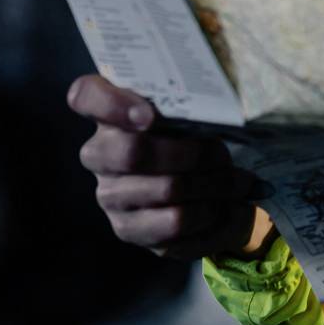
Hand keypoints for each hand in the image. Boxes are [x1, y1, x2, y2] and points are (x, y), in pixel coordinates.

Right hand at [67, 74, 275, 260]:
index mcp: (112, 113)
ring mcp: (110, 194)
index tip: (149, 114)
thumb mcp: (195, 113)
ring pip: (166, 188)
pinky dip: (210, 213)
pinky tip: (225, 207)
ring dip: (212, 184)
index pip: (86, 96)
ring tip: (237, 181)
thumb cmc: (195, 138)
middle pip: (132, 151)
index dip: (111, 103)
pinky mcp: (128, 228)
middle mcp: (100, 154)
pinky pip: (174, 222)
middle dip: (191, 153)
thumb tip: (226, 109)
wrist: (205, 190)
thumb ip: (196, 102)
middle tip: (222, 154)